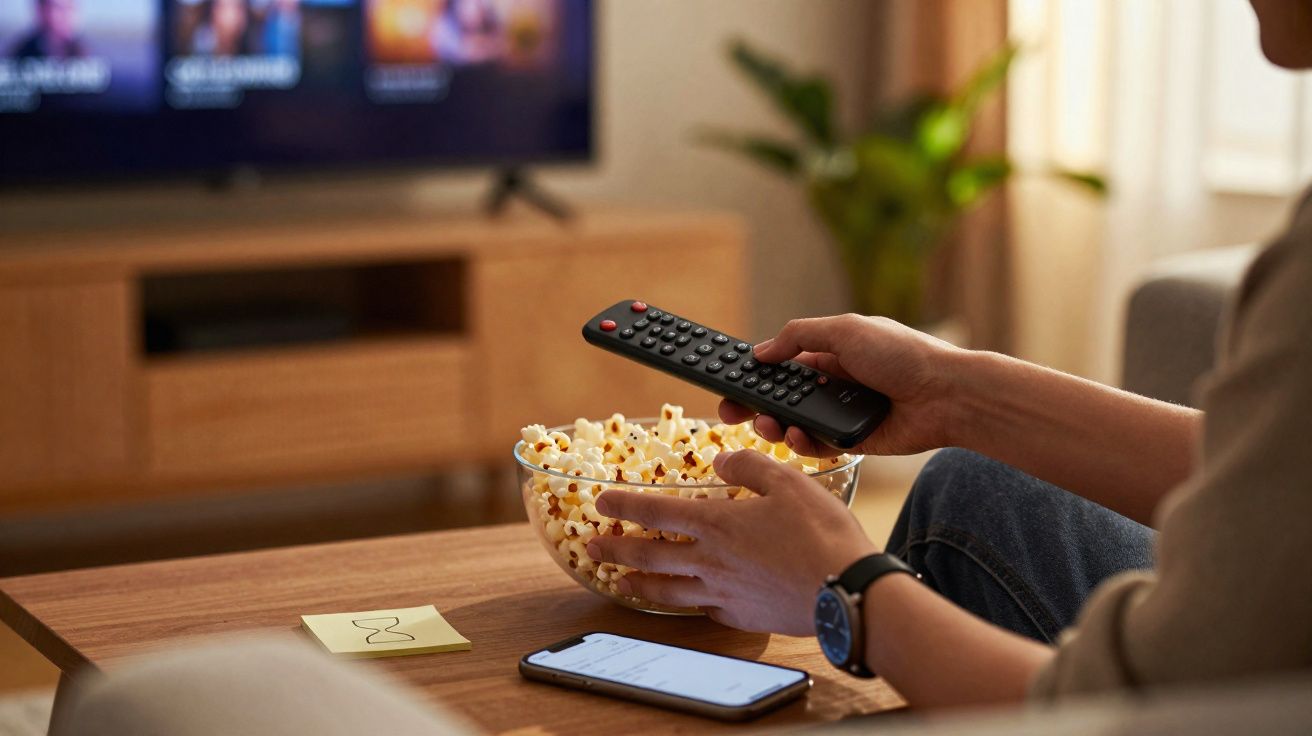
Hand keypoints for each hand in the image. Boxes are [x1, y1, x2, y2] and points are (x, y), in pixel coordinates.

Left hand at [586, 450, 876, 635]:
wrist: (846, 592)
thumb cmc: (821, 535)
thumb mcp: (788, 482)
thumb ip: (750, 466)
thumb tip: (722, 460)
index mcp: (717, 523)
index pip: (656, 512)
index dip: (624, 505)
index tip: (600, 502)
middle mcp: (710, 561)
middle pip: (649, 555)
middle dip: (616, 548)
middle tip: (592, 547)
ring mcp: (723, 594)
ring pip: (667, 590)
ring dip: (638, 584)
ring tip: (619, 582)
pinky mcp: (743, 616)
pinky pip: (704, 610)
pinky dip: (687, 605)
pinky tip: (687, 603)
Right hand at [721, 314, 964, 456]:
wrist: (946, 395)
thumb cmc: (902, 354)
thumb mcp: (845, 330)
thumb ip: (797, 337)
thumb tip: (761, 351)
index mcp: (828, 353)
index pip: (780, 365)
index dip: (753, 373)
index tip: (727, 381)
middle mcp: (831, 384)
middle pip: (780, 398)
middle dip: (752, 405)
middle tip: (728, 413)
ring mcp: (840, 414)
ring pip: (793, 424)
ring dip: (774, 425)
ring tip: (768, 425)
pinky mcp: (851, 442)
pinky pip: (816, 446)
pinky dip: (802, 443)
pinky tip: (797, 438)